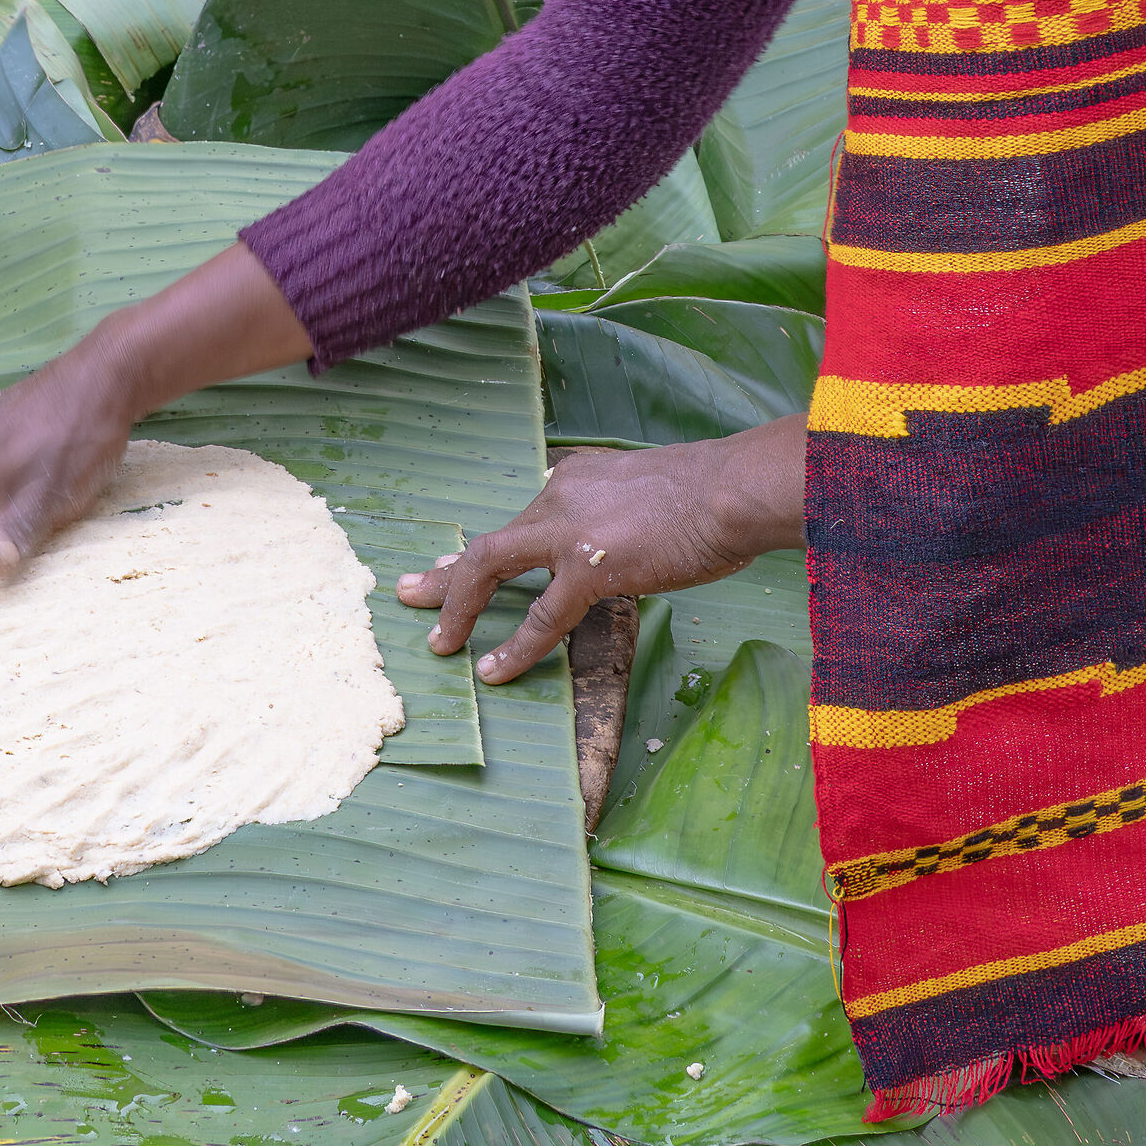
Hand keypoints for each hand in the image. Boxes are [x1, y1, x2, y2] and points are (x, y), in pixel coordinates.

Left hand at [397, 414, 806, 683]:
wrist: (734, 489)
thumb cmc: (716, 493)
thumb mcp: (653, 490)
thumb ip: (625, 513)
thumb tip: (628, 541)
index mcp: (577, 475)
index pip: (522, 514)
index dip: (489, 547)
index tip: (459, 563)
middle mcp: (560, 493)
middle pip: (489, 540)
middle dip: (446, 572)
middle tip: (410, 591)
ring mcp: (567, 530)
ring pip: (489, 566)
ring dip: (458, 605)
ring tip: (440, 642)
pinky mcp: (587, 565)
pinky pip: (540, 616)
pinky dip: (513, 646)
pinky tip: (493, 670)